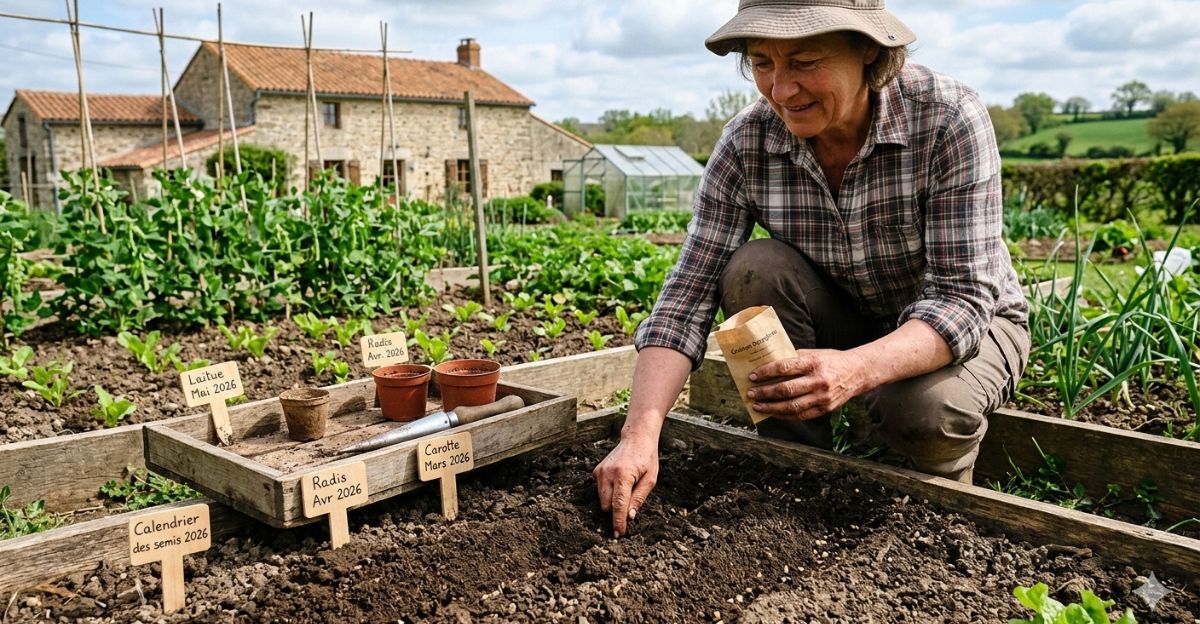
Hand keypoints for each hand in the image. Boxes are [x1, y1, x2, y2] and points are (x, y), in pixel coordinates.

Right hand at [592, 434, 658, 536]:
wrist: (636, 439)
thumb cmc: (647, 459)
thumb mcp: (650, 480)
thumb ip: (639, 498)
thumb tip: (629, 516)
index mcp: (624, 475)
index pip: (619, 505)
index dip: (618, 521)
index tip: (618, 534)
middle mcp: (608, 473)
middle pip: (607, 505)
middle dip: (616, 511)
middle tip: (629, 508)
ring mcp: (600, 471)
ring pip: (602, 500)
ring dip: (612, 502)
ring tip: (626, 489)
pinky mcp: (596, 471)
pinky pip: (600, 491)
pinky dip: (608, 492)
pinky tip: (619, 483)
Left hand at [746, 349, 869, 420]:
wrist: (858, 373)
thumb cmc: (831, 360)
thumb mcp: (814, 354)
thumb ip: (794, 359)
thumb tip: (769, 364)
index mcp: (814, 363)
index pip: (785, 367)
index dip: (766, 372)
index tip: (753, 376)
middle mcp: (818, 381)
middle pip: (786, 390)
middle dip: (765, 393)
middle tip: (751, 393)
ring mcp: (822, 397)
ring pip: (792, 407)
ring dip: (771, 408)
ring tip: (757, 406)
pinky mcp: (825, 409)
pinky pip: (801, 416)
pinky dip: (785, 416)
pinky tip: (773, 413)